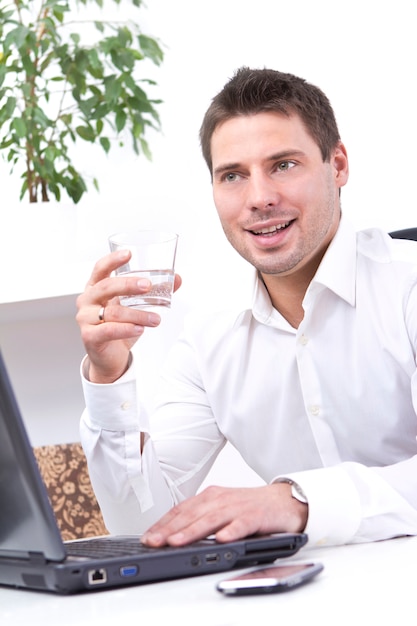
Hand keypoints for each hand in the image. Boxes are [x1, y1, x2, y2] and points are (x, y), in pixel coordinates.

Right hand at [76, 249, 181, 383]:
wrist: (109, 357)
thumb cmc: (120, 326)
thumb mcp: (135, 306)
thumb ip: (154, 292)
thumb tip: (177, 278)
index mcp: (96, 287)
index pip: (100, 269)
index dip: (113, 260)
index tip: (129, 254)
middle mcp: (87, 300)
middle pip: (106, 287)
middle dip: (128, 284)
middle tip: (148, 285)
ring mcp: (85, 318)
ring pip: (113, 312)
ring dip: (138, 314)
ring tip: (156, 319)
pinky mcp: (89, 337)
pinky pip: (109, 330)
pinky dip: (127, 329)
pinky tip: (140, 329)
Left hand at [141, 483, 307, 546]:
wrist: (284, 500)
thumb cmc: (250, 507)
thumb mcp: (221, 510)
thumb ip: (201, 520)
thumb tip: (173, 536)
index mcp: (210, 497)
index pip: (181, 510)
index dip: (163, 524)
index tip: (147, 537)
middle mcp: (221, 499)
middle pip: (192, 514)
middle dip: (170, 529)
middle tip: (153, 542)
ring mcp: (238, 507)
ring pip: (212, 519)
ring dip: (193, 531)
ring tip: (177, 542)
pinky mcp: (257, 515)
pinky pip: (243, 523)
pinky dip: (232, 531)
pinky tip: (223, 539)